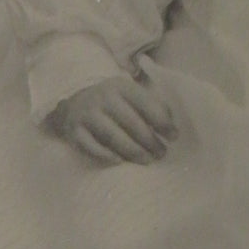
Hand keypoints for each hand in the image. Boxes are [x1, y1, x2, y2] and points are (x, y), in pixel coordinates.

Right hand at [49, 73, 177, 163]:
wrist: (74, 102)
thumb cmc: (113, 102)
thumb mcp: (131, 94)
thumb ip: (152, 105)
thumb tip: (170, 126)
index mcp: (121, 86)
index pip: (146, 104)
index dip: (162, 122)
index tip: (174, 137)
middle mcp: (103, 98)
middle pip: (131, 123)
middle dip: (150, 141)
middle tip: (161, 153)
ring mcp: (87, 114)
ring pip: (113, 137)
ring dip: (133, 151)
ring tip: (147, 160)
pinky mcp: (74, 131)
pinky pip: (92, 147)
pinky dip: (107, 156)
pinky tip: (121, 161)